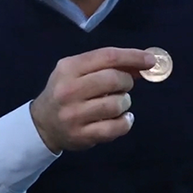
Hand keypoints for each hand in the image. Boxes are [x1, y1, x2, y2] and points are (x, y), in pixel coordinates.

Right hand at [30, 47, 156, 152]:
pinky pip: (116, 128)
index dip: (133, 57)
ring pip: (116, 104)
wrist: (42, 123)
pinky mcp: (82, 135)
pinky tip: (122, 119)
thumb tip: (143, 63)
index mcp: (69, 68)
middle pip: (113, 79)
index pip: (107, 56)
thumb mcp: (78, 71)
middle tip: (124, 86)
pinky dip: (125, 122)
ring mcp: (74, 115)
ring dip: (124, 103)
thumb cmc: (66, 91)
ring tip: (117, 104)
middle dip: (127, 82)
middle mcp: (69, 90)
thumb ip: (107, 65)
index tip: (150, 61)